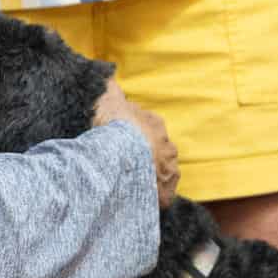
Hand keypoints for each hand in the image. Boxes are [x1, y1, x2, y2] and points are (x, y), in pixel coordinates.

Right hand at [93, 78, 178, 208]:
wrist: (119, 152)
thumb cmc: (113, 126)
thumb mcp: (109, 100)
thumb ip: (111, 89)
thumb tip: (109, 75)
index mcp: (155, 124)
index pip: (150, 129)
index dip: (135, 136)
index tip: (121, 142)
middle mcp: (167, 148)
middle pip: (159, 153)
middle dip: (146, 159)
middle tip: (125, 166)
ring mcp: (168, 171)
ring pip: (162, 175)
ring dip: (150, 179)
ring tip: (130, 186)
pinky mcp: (164, 194)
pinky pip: (160, 198)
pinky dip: (151, 200)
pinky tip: (137, 202)